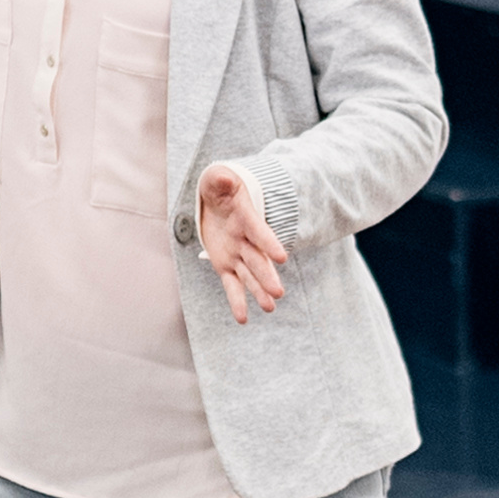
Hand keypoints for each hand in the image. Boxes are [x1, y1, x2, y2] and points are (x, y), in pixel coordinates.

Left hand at [194, 164, 287, 324]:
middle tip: (279, 292)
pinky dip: (237, 301)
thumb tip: (222, 178)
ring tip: (270, 308)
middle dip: (267, 275)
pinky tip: (242, 319)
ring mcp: (237, 255)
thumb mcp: (217, 178)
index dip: (269, 243)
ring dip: (259, 292)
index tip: (282, 257)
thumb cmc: (219, 186)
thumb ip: (221, 180)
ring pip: (249, 276)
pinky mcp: (226, 265)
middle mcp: (245, 240)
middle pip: (258, 259)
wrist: (217, 199)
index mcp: (246, 218)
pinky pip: (232, 285)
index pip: (259, 232)